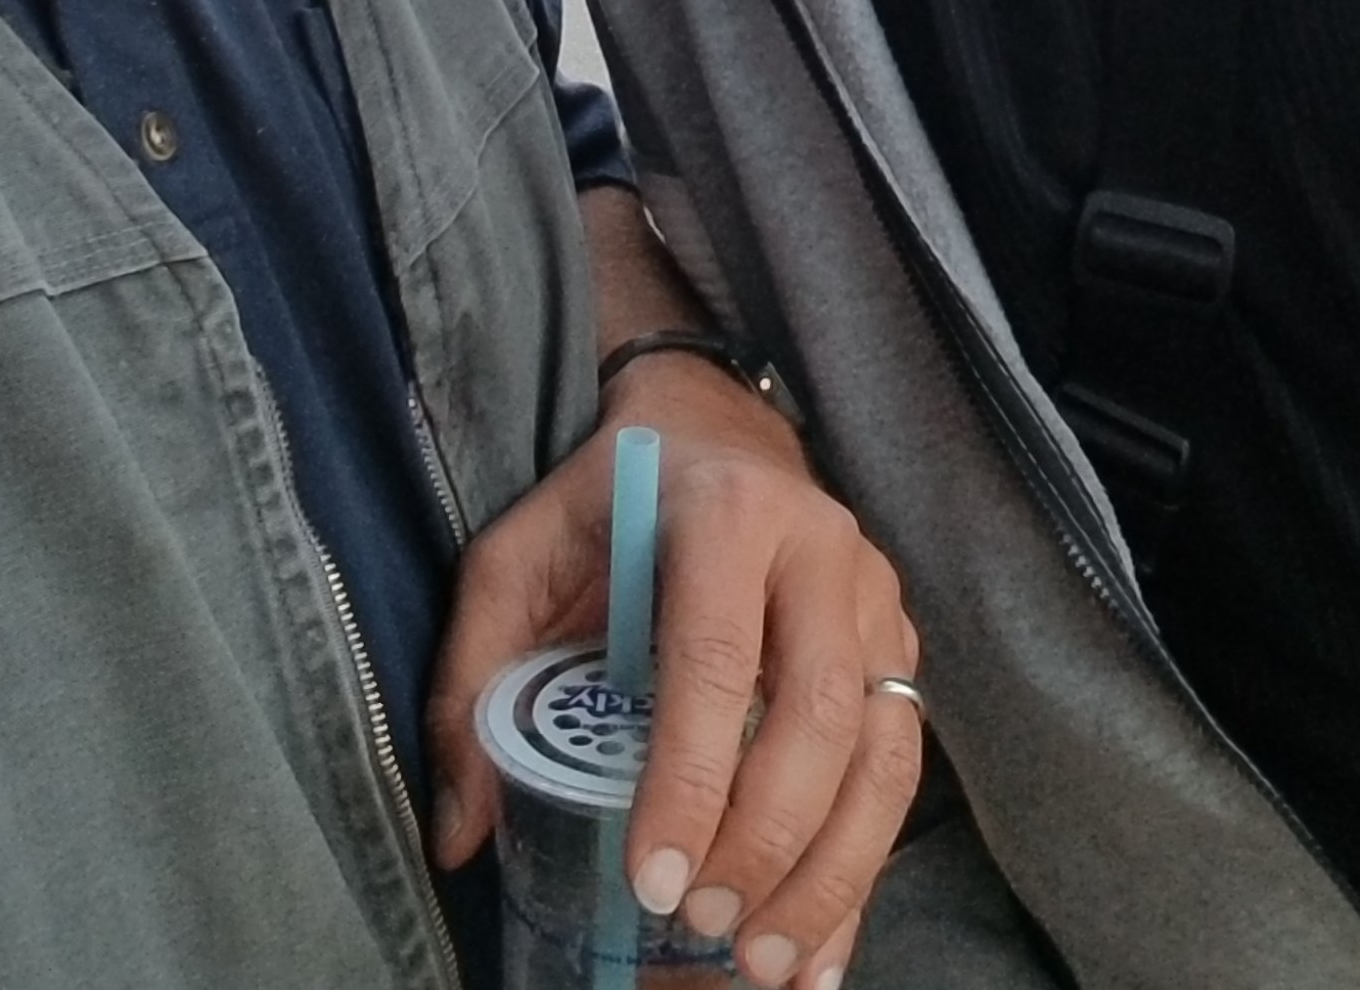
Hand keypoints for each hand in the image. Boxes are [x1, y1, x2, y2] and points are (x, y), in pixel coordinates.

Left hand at [428, 356, 921, 989]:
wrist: (708, 424)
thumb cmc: (604, 502)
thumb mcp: (515, 558)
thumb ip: (473, 678)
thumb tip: (460, 833)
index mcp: (723, 511)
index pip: (716, 658)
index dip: (691, 777)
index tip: (652, 880)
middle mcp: (819, 546)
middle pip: (819, 710)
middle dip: (769, 838)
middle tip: (705, 926)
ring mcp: (873, 594)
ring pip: (881, 747)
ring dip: (832, 870)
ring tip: (768, 965)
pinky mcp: (898, 642)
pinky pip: (899, 763)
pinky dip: (865, 865)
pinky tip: (825, 947)